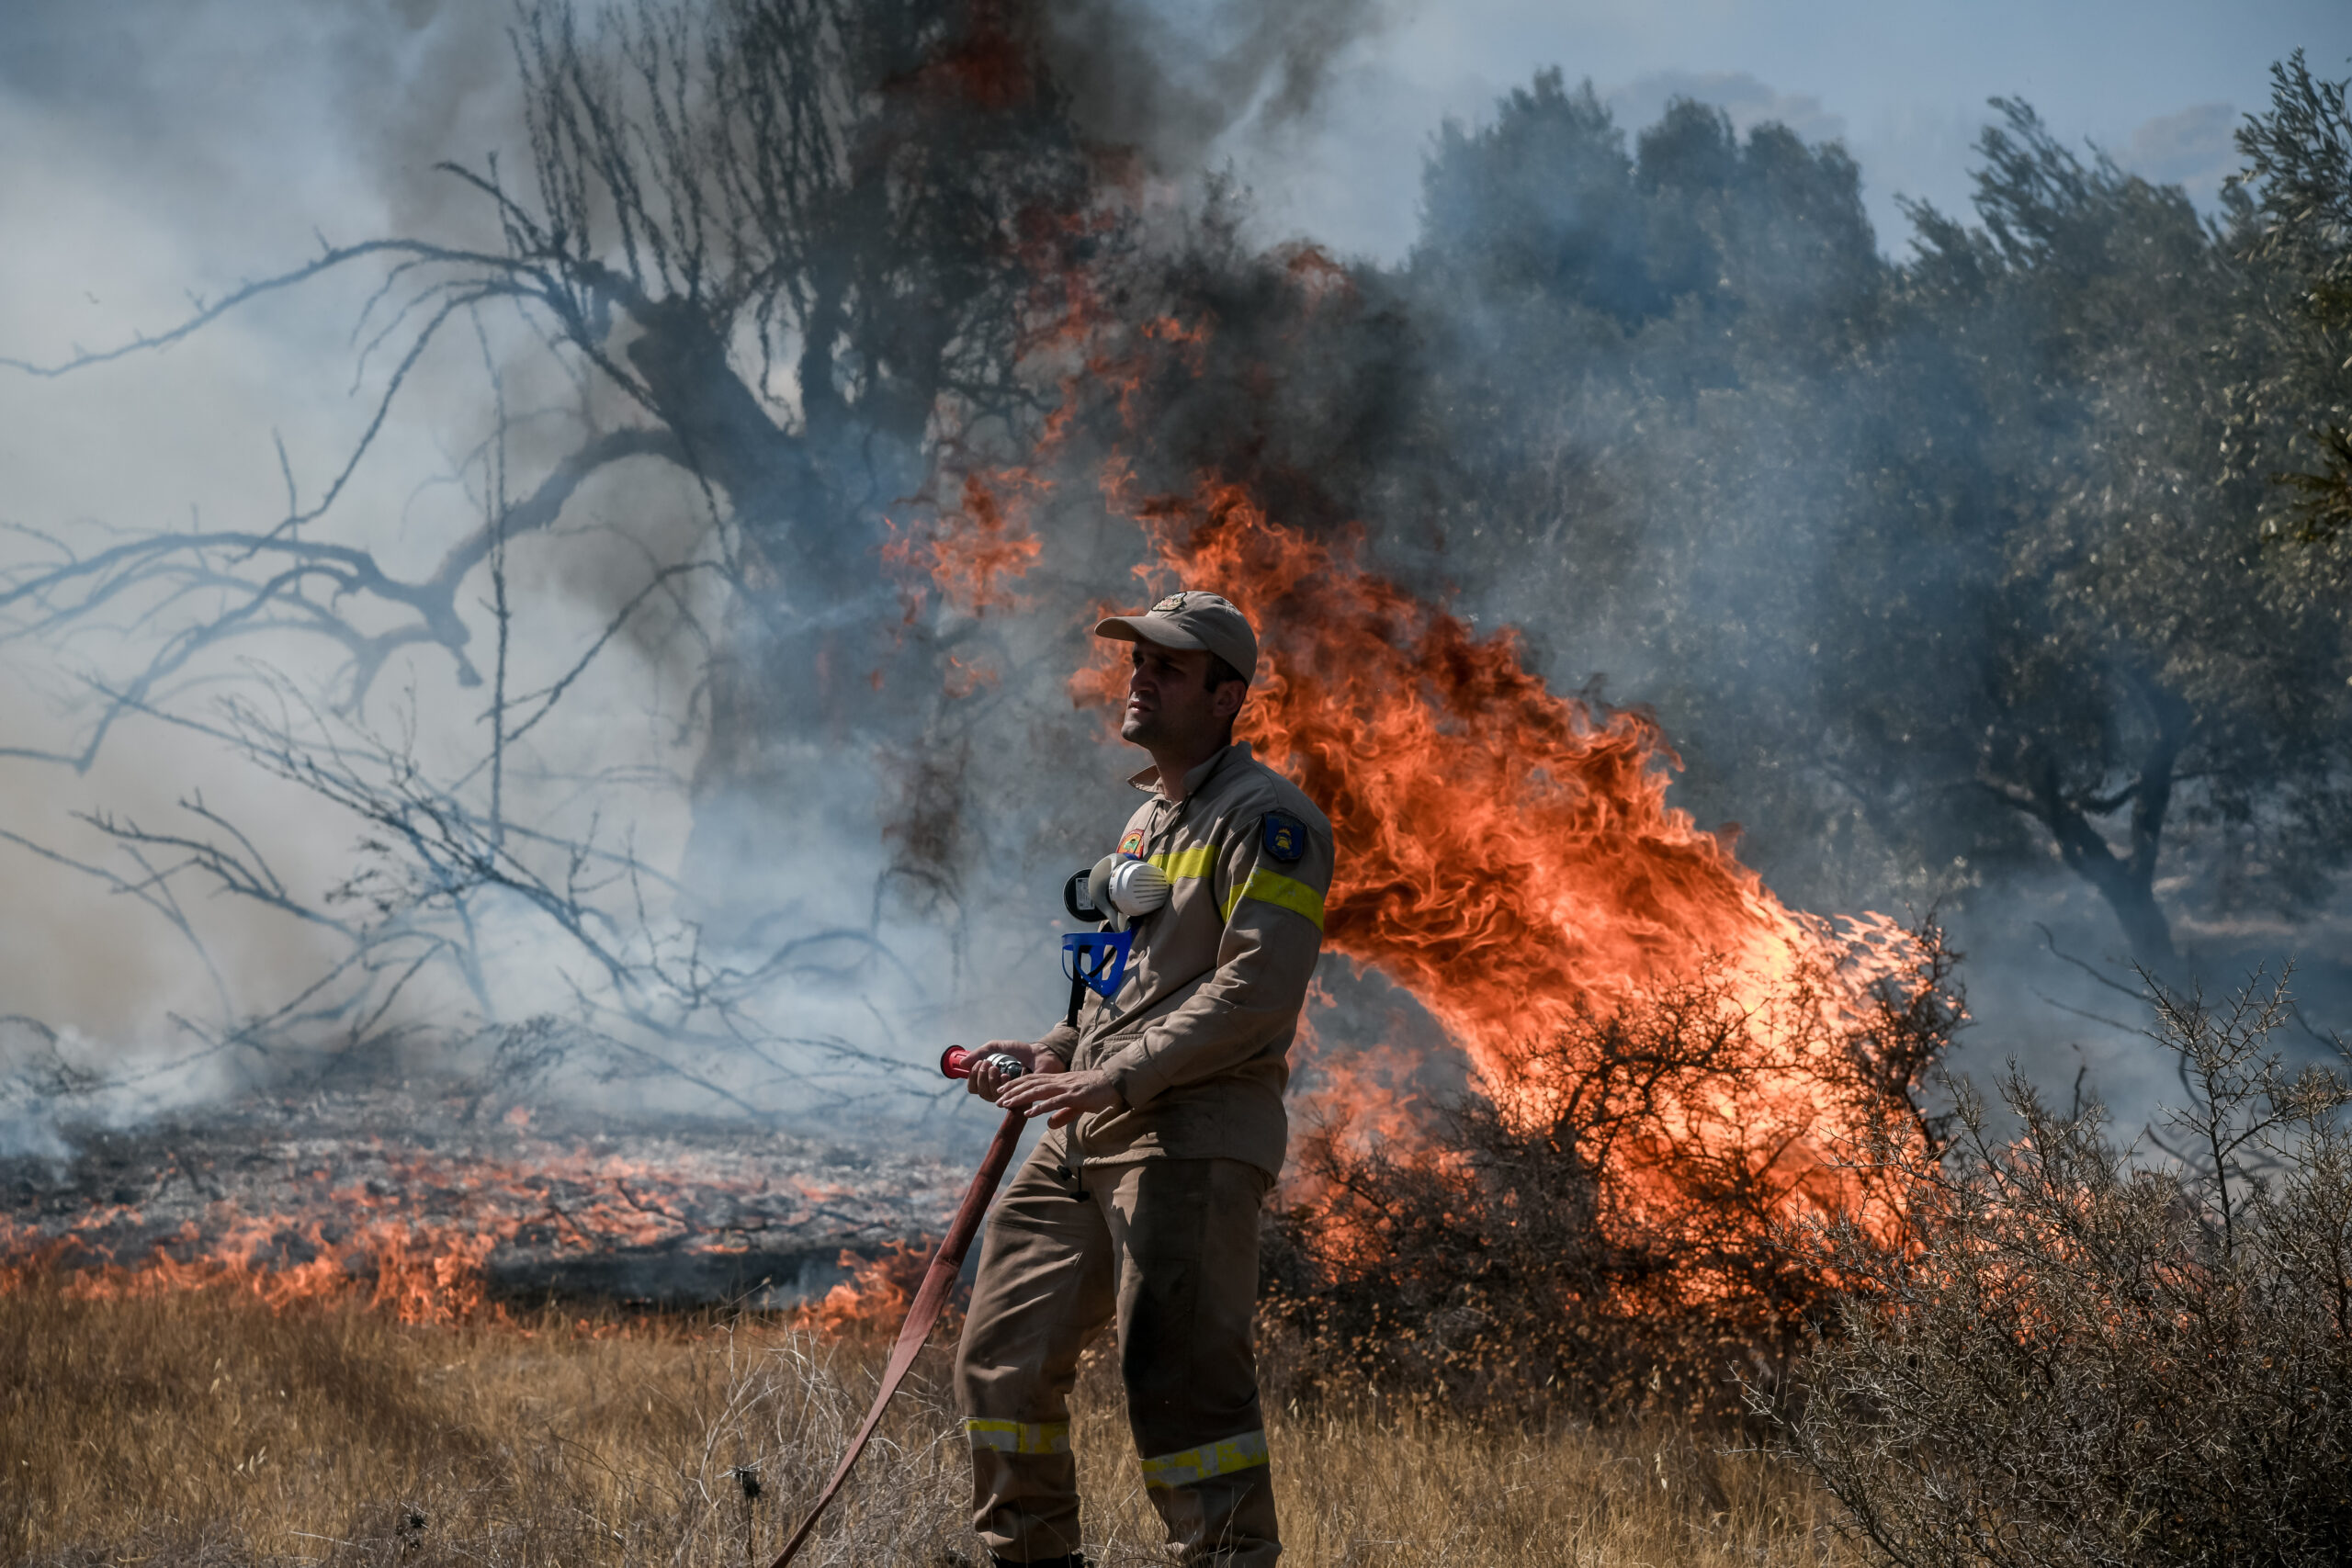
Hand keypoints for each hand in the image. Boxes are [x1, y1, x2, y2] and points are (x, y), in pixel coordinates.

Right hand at [965, 1040, 1062, 1103]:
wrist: (1040, 1054)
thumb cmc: (1020, 1052)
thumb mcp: (997, 1048)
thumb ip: (980, 1052)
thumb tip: (962, 1063)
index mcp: (990, 1080)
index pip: (973, 1087)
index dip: (972, 1077)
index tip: (978, 1063)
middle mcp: (998, 1090)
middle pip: (980, 1092)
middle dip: (981, 1077)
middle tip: (989, 1064)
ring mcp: (1009, 1096)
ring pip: (990, 1095)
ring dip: (991, 1080)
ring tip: (997, 1068)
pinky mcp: (1020, 1100)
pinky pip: (1006, 1098)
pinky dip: (1004, 1084)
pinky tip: (1008, 1075)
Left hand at [997, 1067, 1121, 1127]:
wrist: (1114, 1083)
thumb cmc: (1097, 1092)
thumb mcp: (1076, 1104)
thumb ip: (1062, 1114)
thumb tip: (1049, 1124)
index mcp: (1059, 1080)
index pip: (1032, 1079)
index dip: (1016, 1083)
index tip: (1002, 1089)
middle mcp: (1059, 1081)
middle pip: (1030, 1084)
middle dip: (1012, 1091)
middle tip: (997, 1098)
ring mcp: (1066, 1088)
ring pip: (1037, 1091)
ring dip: (1020, 1097)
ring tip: (1006, 1104)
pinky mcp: (1074, 1096)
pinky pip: (1054, 1102)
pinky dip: (1040, 1107)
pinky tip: (1029, 1112)